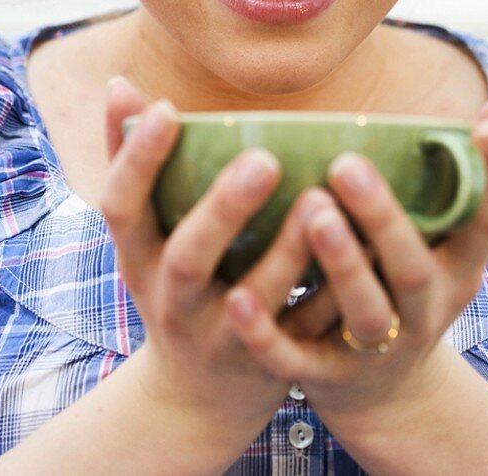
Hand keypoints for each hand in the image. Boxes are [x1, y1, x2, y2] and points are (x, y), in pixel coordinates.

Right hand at [100, 79, 341, 451]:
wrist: (195, 401)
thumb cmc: (173, 286)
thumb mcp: (143, 238)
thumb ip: (133, 163)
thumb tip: (121, 85)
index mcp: (138, 259)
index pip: (121, 208)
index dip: (137, 160)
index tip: (168, 107)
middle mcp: (171, 303)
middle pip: (187, 259)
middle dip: (223, 208)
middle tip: (265, 158)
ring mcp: (221, 340)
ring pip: (255, 300)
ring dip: (288, 252)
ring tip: (321, 200)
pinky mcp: (271, 364)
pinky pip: (308, 330)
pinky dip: (334, 293)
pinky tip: (366, 248)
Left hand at [222, 94, 487, 438]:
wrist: (388, 396)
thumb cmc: (409, 284)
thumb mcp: (445, 242)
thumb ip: (459, 177)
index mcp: (458, 271)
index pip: (485, 221)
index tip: (483, 121)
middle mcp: (424, 311)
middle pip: (410, 268)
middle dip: (383, 217)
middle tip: (347, 163)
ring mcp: (376, 348)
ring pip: (361, 310)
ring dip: (339, 262)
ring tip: (313, 212)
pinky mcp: (324, 375)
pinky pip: (293, 357)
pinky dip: (264, 332)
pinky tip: (237, 298)